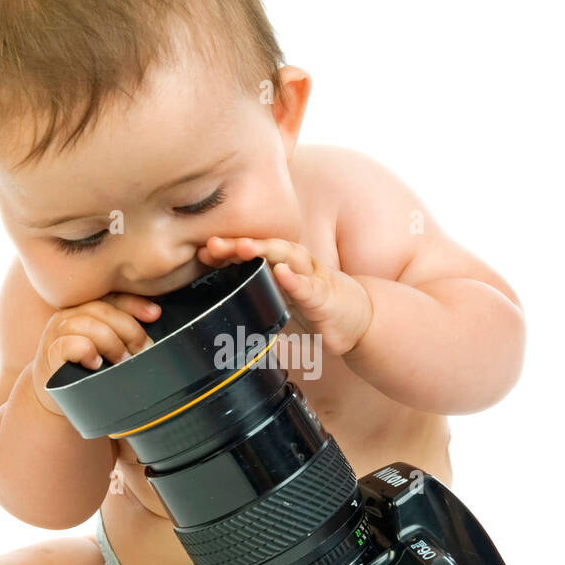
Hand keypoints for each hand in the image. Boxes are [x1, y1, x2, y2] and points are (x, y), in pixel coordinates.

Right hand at [32, 293, 160, 414]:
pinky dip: (86, 351)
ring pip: (87, 324)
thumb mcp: (107, 346)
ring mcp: (56, 333)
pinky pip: (69, 344)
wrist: (54, 395)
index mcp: (84, 308)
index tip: (155, 314)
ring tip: (122, 361)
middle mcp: (68, 315)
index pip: (111, 296)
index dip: (135, 303)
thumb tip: (155, 329)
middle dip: (129, 330)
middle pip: (102, 309)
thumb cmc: (86, 368)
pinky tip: (96, 364)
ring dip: (112, 343)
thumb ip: (123, 333)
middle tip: (143, 350)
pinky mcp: (50, 354)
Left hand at [197, 236, 372, 357]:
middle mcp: (297, 266)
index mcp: (284, 267)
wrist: (361, 321)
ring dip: (265, 250)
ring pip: (288, 257)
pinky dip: (295, 279)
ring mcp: (313, 279)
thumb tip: (221, 311)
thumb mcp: (284, 305)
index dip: (229, 250)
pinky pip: (309, 287)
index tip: (204, 252)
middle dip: (239, 244)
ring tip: (242, 247)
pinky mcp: (326, 298)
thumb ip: (260, 301)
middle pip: (266, 248)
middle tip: (213, 244)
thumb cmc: (320, 308)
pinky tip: (281, 272)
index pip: (254, 253)